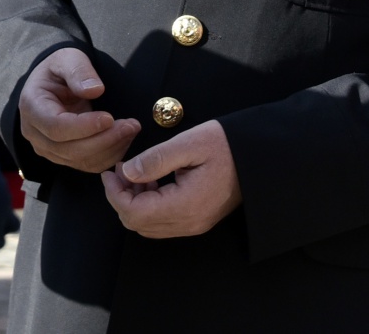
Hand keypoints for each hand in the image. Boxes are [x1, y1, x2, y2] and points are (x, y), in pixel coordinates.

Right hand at [18, 47, 139, 172]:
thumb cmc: (59, 69)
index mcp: (33, 107)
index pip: (56, 127)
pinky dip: (109, 155)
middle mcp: (36, 133)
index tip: (109, 118)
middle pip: (70, 149)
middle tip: (131, 125)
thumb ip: (79, 71)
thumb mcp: (68, 58)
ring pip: (81, 160)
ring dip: (110, 148)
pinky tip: (124, 139)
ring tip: (131, 129)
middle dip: (104, 140)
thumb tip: (94, 90)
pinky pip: (88, 164)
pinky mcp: (63, 157)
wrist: (54, 82)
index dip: (84, 126)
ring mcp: (48, 149)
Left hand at [102, 120, 240, 238]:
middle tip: (120, 170)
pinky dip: (149, 205)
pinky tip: (152, 181)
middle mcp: (189, 222)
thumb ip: (155, 159)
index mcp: (186, 205)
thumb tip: (127, 172)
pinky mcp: (197, 220)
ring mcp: (194, 225)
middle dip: (121, 197)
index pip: (135, 213)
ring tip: (135, 172)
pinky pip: (163, 222)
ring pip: (149, 226)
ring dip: (134, 202)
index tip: (110, 172)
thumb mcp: (189, 144)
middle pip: (138, 224)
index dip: (115, 194)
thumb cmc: (226, 145)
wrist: (258, 157)